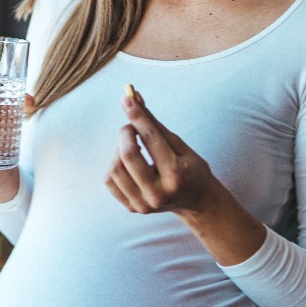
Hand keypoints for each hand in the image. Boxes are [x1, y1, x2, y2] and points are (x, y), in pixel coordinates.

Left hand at [105, 87, 219, 217]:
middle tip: (131, 127)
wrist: (196, 201)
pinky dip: (115, 165)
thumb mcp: (179, 145)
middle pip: (128, 155)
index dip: (137, 116)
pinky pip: (109, 180)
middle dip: (125, 133)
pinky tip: (129, 164)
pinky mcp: (133, 208)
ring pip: (114, 168)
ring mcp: (144, 204)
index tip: (128, 98)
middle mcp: (158, 193)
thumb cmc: (190, 168)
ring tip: (133, 147)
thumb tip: (135, 98)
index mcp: (176, 175)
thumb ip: (155, 124)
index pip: (150, 139)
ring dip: (119, 150)